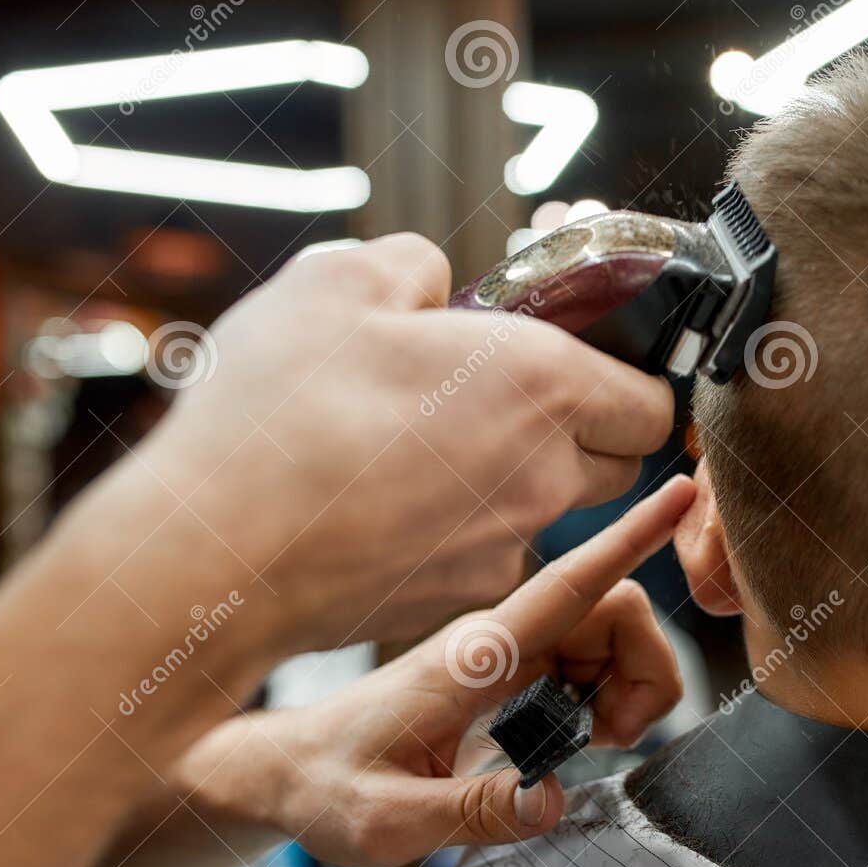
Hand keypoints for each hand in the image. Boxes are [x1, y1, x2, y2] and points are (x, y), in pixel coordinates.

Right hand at [125, 234, 674, 662]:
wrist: (216, 552)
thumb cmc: (278, 414)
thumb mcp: (338, 281)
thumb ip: (413, 265)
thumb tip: (433, 284)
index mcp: (540, 385)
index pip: (651, 401)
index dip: (625, 376)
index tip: (582, 360)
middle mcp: (542, 477)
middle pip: (613, 462)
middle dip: (578, 428)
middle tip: (501, 395)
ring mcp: (502, 549)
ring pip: (544, 510)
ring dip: (511, 477)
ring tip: (423, 445)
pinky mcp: (454, 601)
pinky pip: (484, 554)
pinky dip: (457, 528)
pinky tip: (383, 501)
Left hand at [177, 476, 694, 866]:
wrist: (291, 770)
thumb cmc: (327, 785)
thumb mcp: (387, 820)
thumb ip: (472, 813)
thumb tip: (551, 799)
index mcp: (475, 656)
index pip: (569, 585)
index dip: (631, 538)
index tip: (683, 494)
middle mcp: (501, 641)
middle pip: (616, 611)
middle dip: (647, 669)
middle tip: (610, 741)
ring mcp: (511, 655)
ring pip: (612, 639)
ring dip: (630, 690)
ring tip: (592, 747)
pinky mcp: (515, 677)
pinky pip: (592, 667)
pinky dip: (609, 702)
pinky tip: (574, 741)